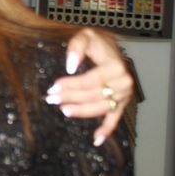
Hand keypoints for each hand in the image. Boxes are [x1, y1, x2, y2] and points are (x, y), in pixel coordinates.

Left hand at [46, 28, 133, 145]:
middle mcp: (123, 83)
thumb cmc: (96, 42)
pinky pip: (114, 118)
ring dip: (81, 112)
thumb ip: (77, 47)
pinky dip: (107, 130)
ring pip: (100, 108)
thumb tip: (70, 66)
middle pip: (93, 95)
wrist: (110, 47)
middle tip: (51, 98)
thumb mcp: (85, 36)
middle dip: (71, 97)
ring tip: (64, 110)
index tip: (54, 86)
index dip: (71, 85)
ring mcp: (123, 95)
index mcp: (116, 67)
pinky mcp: (121, 103)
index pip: (90, 80)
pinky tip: (96, 139)